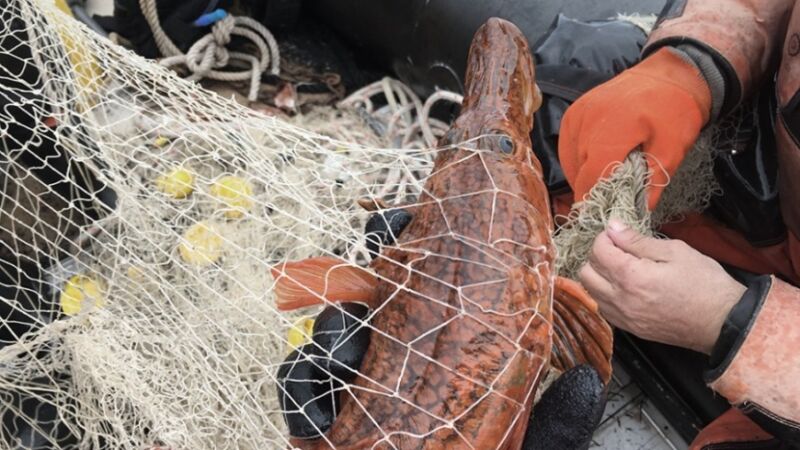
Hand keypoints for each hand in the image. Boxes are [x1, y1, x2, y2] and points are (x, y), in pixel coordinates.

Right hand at [558, 47, 711, 209]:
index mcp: (613, 129)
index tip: (598, 217)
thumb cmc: (676, 111)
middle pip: (579, 169)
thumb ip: (654, 183)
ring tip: (599, 186)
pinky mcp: (574, 111)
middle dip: (589, 190)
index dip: (594, 200)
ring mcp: (577, 113)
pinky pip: (567, 144)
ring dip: (581, 175)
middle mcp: (588, 120)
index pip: (592, 176)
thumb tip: (640, 213)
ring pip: (570, 159)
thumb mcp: (673, 150)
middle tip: (604, 204)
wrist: (671, 74)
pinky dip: (576, 159)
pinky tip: (590, 167)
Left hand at [579, 220, 745, 353]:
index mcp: (630, 276)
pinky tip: (624, 288)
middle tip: (618, 250)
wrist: (723, 322)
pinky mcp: (630, 329)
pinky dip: (605, 295)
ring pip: (590, 293)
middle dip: (597, 257)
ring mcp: (623, 317)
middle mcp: (620, 299)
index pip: (597, 251)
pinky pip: (603, 309)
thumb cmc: (705, 283)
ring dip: (598, 277)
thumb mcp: (675, 251)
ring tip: (620, 269)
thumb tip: (613, 227)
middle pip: (585, 273)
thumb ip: (638, 241)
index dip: (605, 237)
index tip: (619, 235)